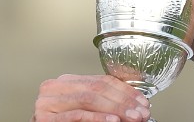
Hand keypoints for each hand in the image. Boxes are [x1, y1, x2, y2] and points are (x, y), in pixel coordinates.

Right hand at [31, 74, 150, 121]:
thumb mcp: (89, 108)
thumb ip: (106, 102)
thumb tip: (136, 105)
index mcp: (68, 81)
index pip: (104, 81)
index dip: (126, 91)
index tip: (143, 102)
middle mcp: (56, 87)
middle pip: (98, 88)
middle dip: (124, 101)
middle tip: (141, 112)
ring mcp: (48, 102)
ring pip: (90, 99)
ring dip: (116, 109)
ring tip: (132, 117)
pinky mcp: (45, 118)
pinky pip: (77, 115)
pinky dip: (98, 118)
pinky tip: (113, 120)